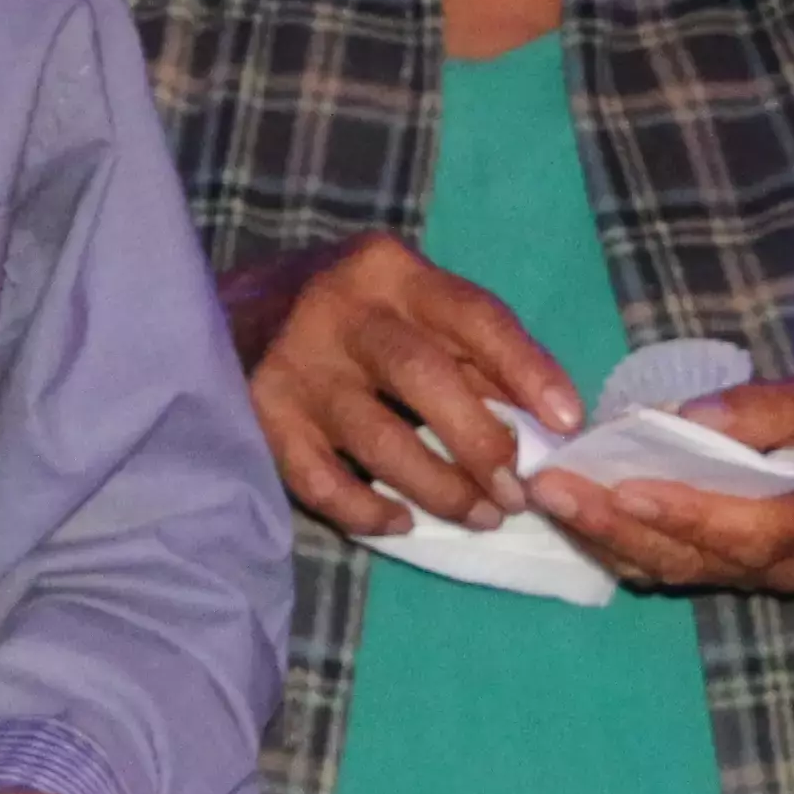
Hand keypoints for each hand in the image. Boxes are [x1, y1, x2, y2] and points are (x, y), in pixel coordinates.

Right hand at [225, 232, 584, 538]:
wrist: (225, 312)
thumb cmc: (346, 313)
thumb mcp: (405, 304)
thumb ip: (468, 349)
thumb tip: (546, 418)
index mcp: (388, 271)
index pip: (471, 314)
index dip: (526, 368)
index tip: (568, 421)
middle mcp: (339, 310)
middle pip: (424, 376)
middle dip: (482, 443)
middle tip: (517, 492)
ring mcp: (296, 365)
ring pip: (379, 439)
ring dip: (441, 490)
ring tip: (480, 516)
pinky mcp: (261, 416)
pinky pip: (322, 481)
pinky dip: (368, 511)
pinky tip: (400, 522)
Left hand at [528, 367, 793, 600]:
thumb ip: (777, 408)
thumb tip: (693, 417)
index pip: (751, 528)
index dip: (688, 513)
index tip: (626, 486)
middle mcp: (788, 560)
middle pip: (697, 557)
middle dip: (619, 525)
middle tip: (552, 489)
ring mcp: (759, 574)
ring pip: (674, 569)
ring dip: (606, 538)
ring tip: (548, 497)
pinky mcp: (734, 569)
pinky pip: (670, 567)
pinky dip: (619, 544)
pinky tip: (574, 513)